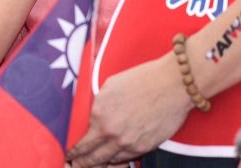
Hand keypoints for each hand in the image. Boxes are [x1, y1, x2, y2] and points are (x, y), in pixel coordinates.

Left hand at [66, 55, 192, 166]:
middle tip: (74, 165)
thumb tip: (91, 117)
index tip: (69, 153)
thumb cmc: (141, 80)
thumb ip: (97, 105)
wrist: (171, 85)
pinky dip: (116, 162)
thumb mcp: (108, 87)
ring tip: (90, 166)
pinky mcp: (145, 147)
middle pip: (91, 156)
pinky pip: (126, 159)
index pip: (81, 140)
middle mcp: (111, 132)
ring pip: (108, 161)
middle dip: (81, 163)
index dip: (73, 150)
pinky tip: (111, 162)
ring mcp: (129, 142)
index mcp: (99, 114)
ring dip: (98, 165)